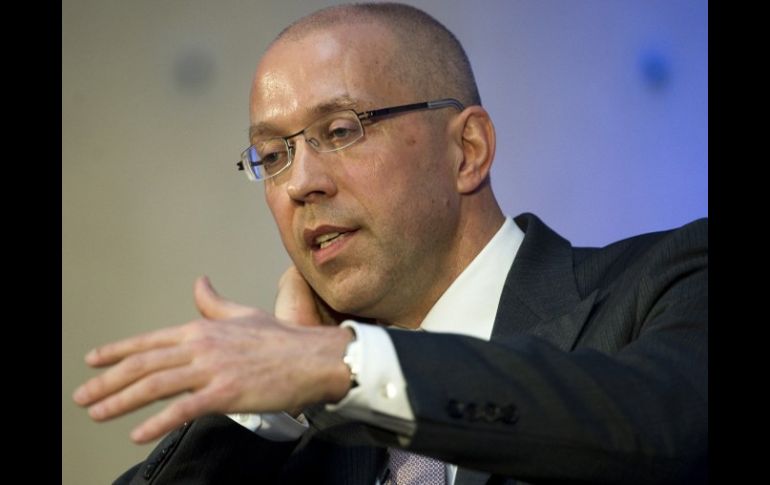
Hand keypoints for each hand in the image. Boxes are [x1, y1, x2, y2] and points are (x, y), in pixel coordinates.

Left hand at [73, 276, 352, 443]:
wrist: (314, 358)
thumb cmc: (283, 339)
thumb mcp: (244, 315)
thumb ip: (215, 303)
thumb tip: (199, 282)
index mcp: (202, 328)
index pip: (150, 341)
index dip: (117, 351)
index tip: (93, 361)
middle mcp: (201, 346)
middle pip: (144, 365)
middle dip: (107, 381)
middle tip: (82, 395)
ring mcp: (212, 370)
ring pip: (155, 385)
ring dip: (120, 401)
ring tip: (97, 412)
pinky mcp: (226, 393)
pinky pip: (183, 410)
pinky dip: (157, 423)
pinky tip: (138, 434)